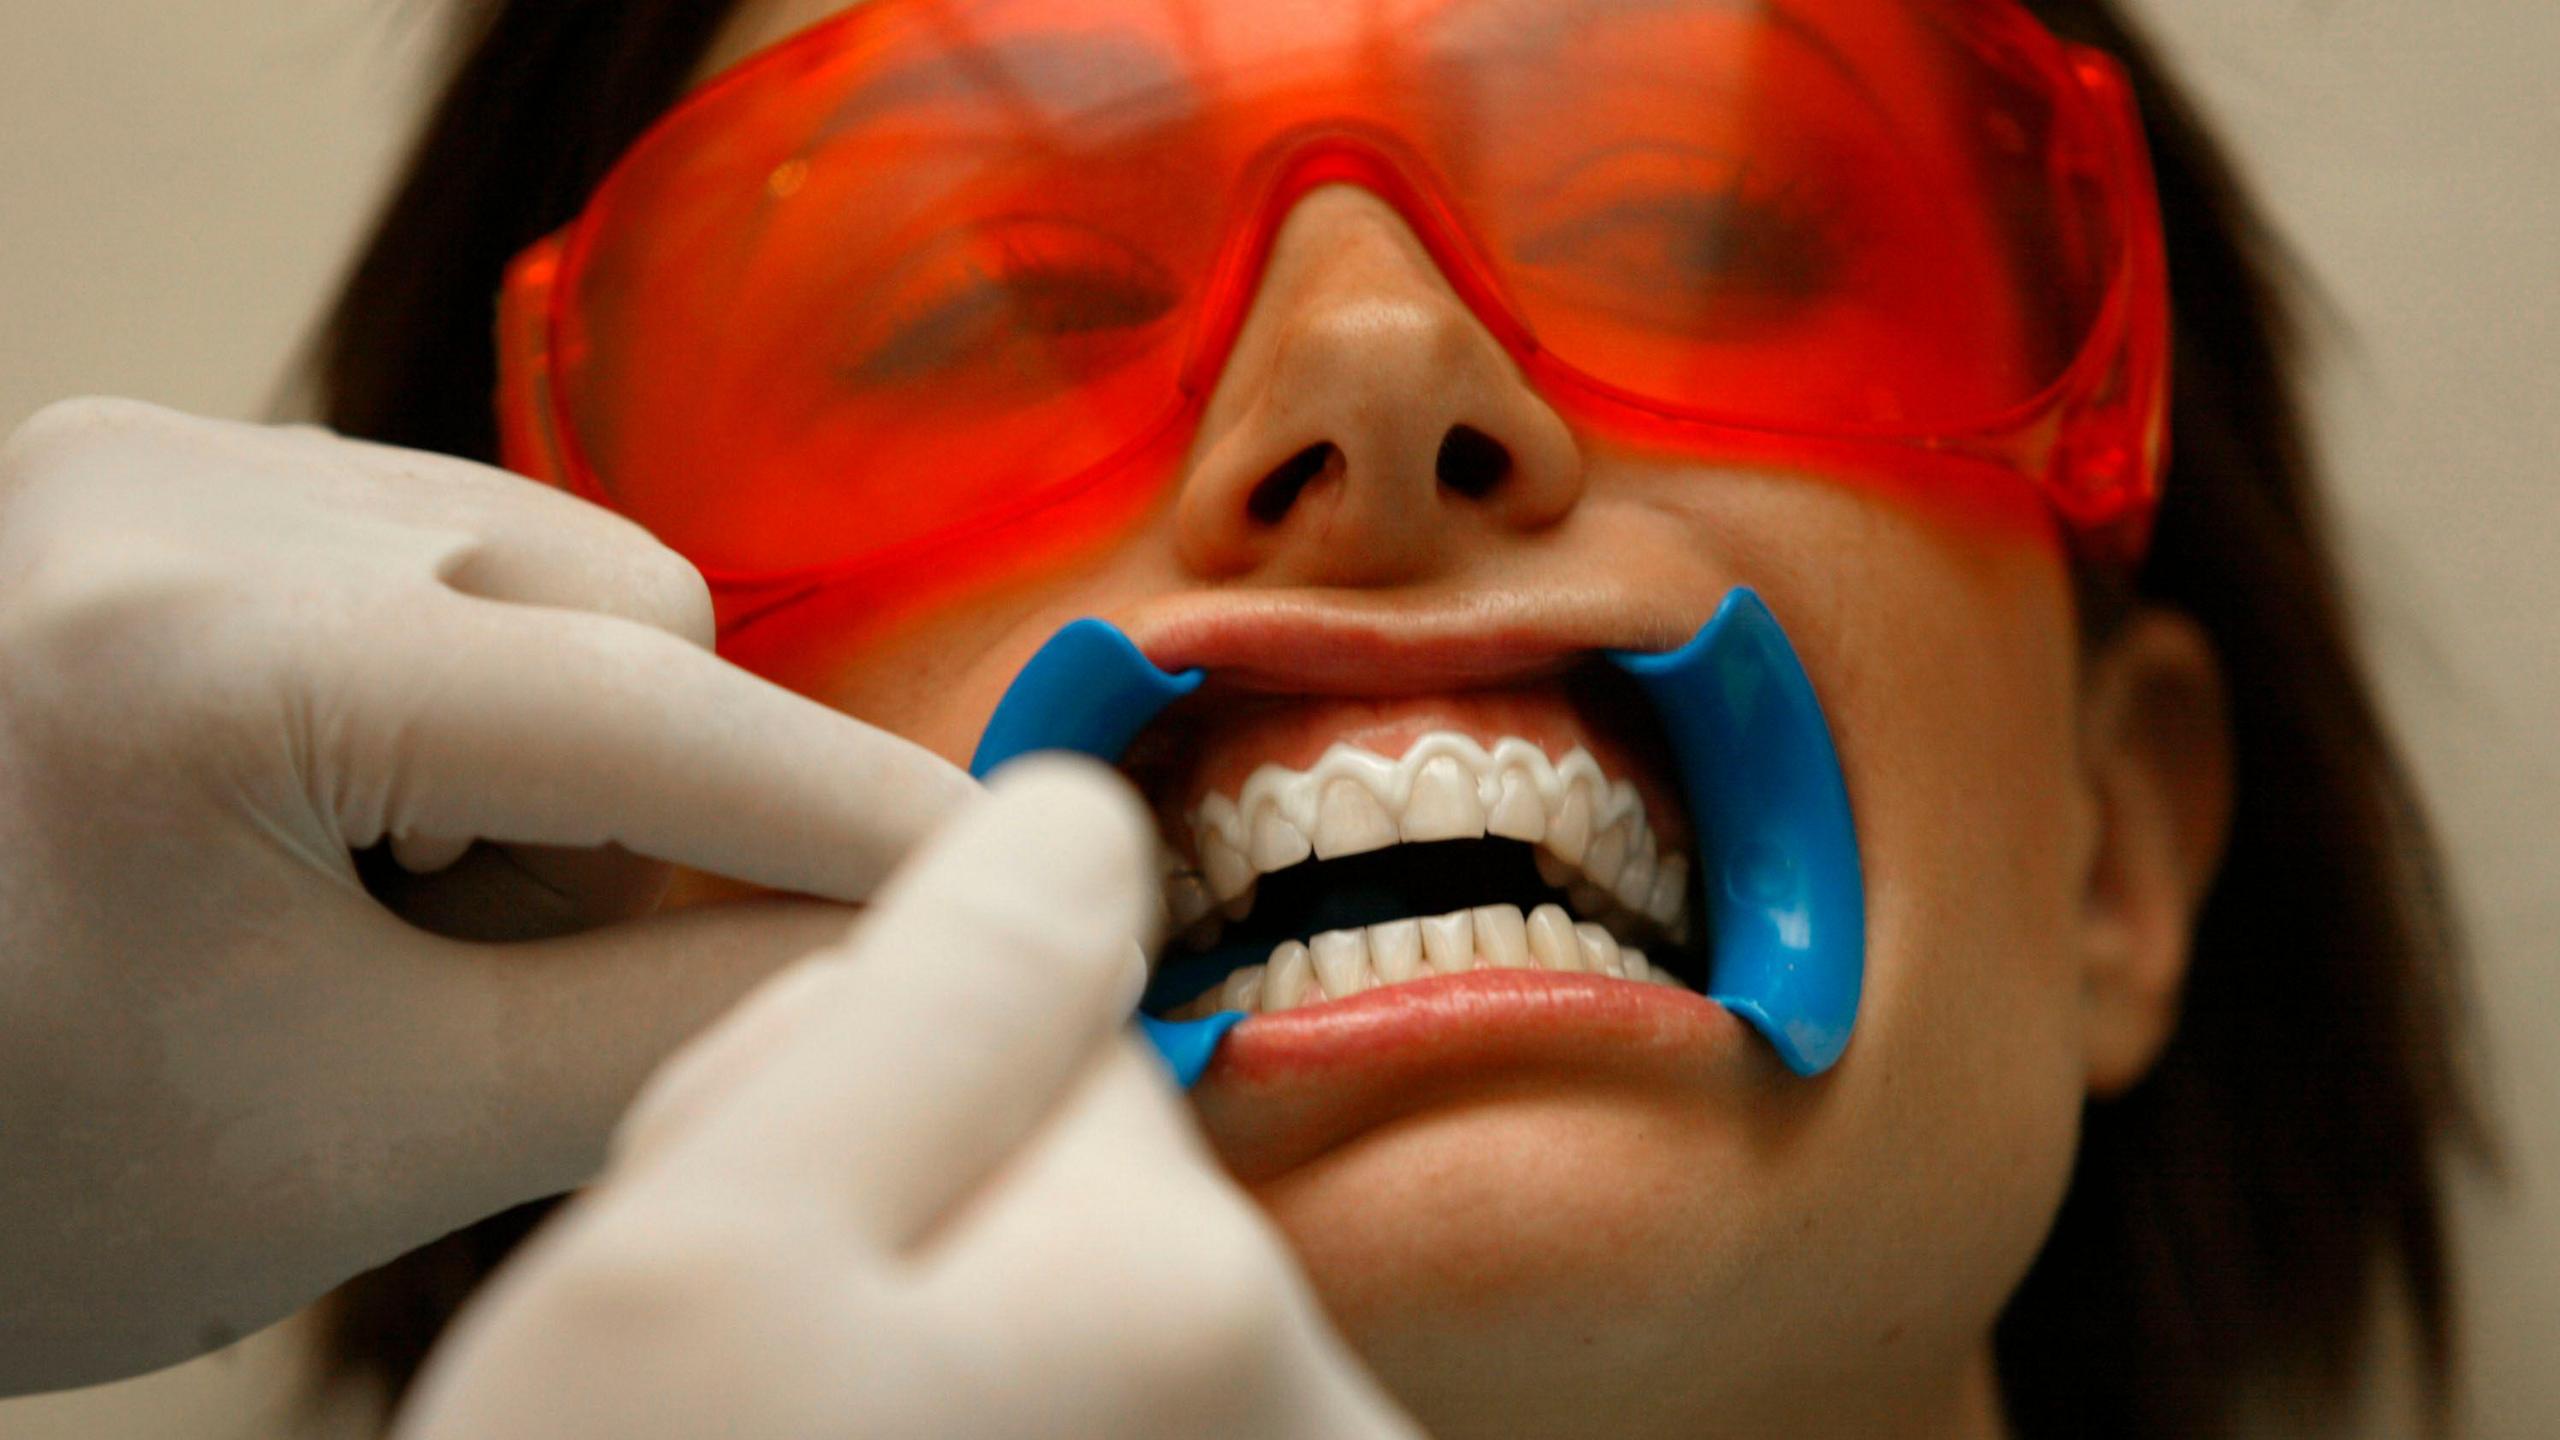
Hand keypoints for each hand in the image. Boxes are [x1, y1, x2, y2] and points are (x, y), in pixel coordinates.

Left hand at [0, 399, 976, 1391]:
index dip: (863, 814)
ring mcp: (145, 458)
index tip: (1031, 880)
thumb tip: (925, 954)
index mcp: (191, 661)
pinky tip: (367, 825)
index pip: (640, 718)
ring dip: (568, 757)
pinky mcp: (146, 472)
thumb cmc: (27, 1166)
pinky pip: (443, 553)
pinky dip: (476, 700)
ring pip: (553, 573)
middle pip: (619, 616)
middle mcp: (161, 492)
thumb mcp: (377, 1128)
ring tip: (415, 914)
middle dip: (657, 810)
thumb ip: (679, 1028)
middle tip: (538, 980)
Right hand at [394, 761, 1420, 1439]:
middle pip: (1089, 1164)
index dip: (860, 1066)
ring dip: (959, 1351)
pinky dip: (1013, 1418)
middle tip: (766, 1386)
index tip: (766, 1220)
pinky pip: (1131, 1397)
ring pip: (1096, 1301)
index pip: (1053, 998)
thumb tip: (1086, 813)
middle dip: (922, 1217)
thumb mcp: (697, 1259)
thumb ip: (925, 1000)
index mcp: (1177, 1289)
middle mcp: (1303, 1410)